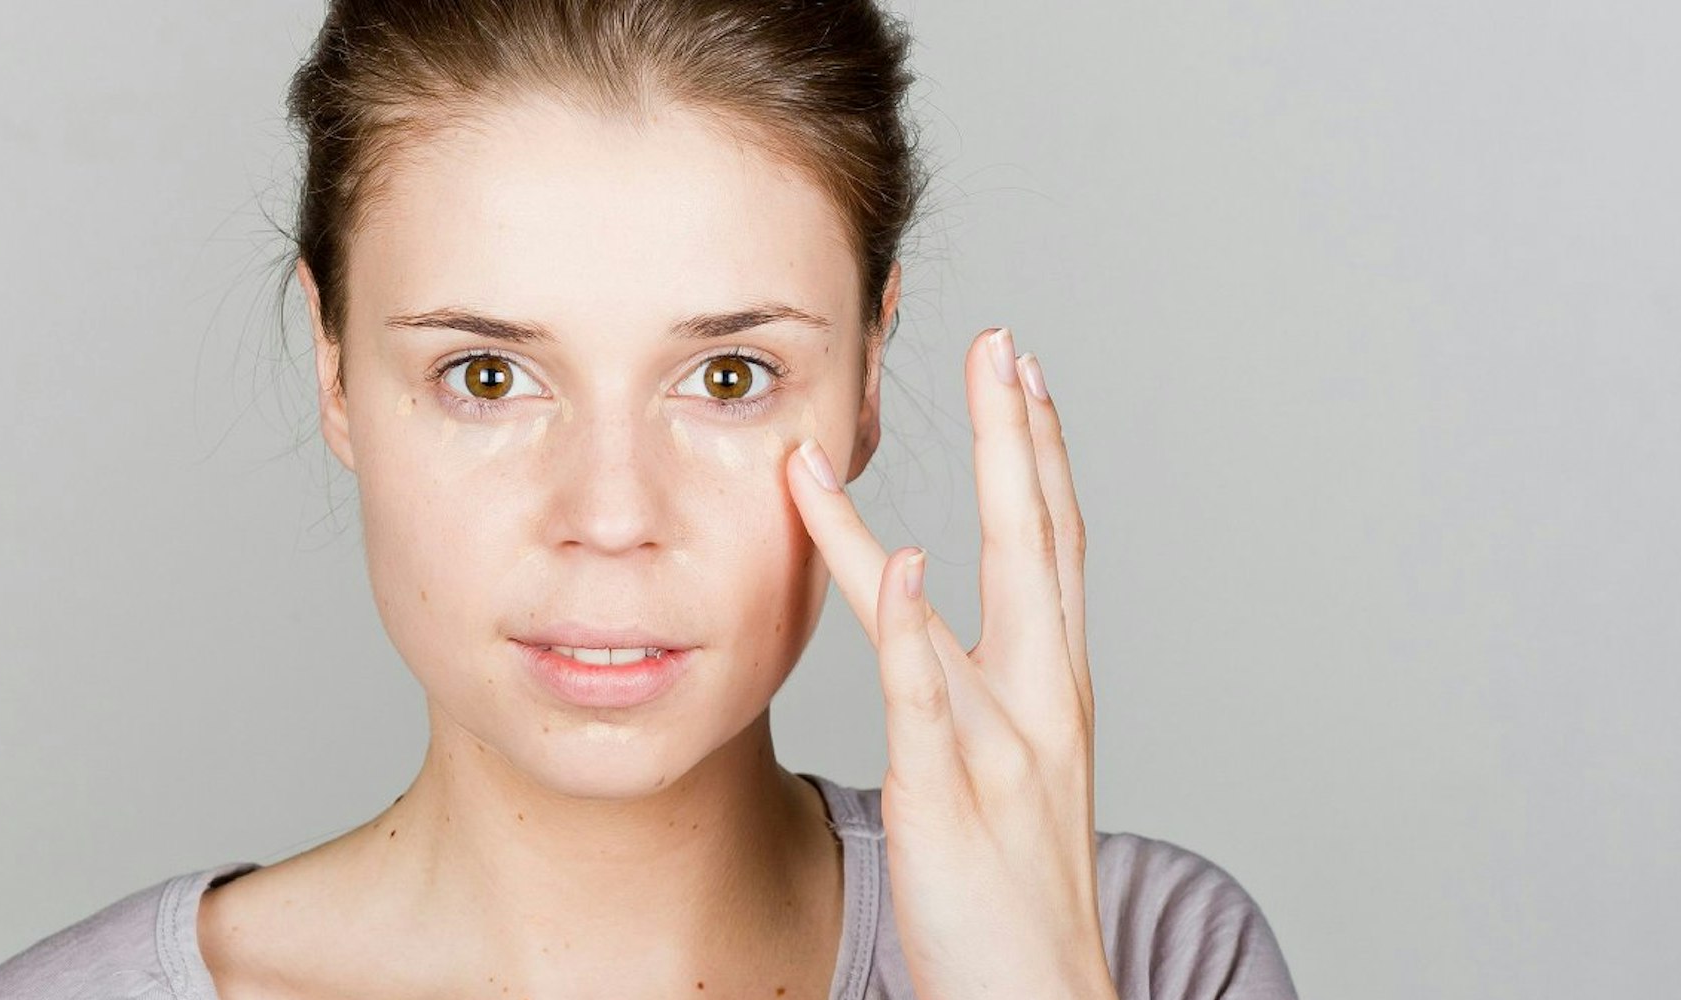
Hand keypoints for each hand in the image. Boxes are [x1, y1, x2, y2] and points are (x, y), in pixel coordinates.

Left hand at [786, 327, 1113, 999]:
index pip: (1050, 549)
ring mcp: (1004, 741)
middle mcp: (1044, 699)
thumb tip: (926, 614)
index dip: (1037, 457)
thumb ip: (962, 687)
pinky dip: (916, 624)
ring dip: (991, 480)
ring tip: (975, 389)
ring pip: (996, 588)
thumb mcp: (996, 771)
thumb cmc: (1002, 892)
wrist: (1036, 996)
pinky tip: (905, 560)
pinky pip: (930, 696)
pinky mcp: (950, 792)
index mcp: (1050, 690)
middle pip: (1045, 540)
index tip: (1019, 377)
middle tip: (1004, 342)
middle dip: (1026, 435)